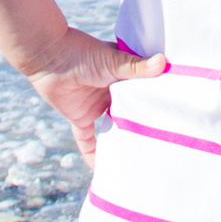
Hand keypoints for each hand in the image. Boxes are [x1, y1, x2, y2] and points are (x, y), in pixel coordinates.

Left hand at [20, 28, 165, 165]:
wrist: (49, 55)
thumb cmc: (83, 52)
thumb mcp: (113, 61)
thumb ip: (137, 67)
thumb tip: (164, 62)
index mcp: (122, 76)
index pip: (142, 93)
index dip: (154, 104)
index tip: (171, 118)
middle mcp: (110, 93)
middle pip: (128, 114)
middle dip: (139, 127)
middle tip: (158, 145)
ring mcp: (95, 106)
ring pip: (110, 128)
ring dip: (118, 141)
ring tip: (136, 159)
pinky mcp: (79, 117)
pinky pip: (87, 139)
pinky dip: (92, 153)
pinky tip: (101, 169)